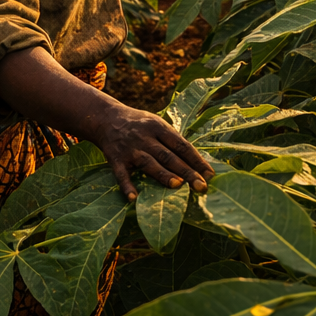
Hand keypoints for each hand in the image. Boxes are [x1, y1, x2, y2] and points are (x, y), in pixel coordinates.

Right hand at [91, 102, 215, 201]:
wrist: (106, 118)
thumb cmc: (139, 124)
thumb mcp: (156, 124)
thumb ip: (172, 140)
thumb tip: (195, 162)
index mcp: (158, 127)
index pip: (181, 145)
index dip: (196, 160)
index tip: (209, 174)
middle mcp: (145, 137)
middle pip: (168, 156)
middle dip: (186, 171)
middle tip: (201, 186)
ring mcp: (130, 149)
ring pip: (149, 163)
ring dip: (163, 175)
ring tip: (178, 186)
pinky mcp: (115, 159)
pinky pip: (121, 174)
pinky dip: (127, 186)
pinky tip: (134, 198)